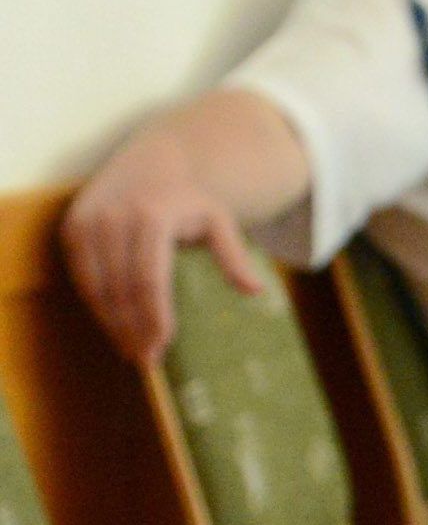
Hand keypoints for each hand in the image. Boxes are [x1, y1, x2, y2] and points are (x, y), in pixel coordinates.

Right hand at [61, 140, 267, 365]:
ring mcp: (88, 222)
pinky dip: (96, 305)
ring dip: (111, 323)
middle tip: (146, 359)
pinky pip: (81, 276)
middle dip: (132, 327)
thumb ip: (234, 255)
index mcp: (151, 218)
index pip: (149, 279)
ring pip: (95, 286)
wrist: (152, 165)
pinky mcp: (73, 228)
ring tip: (130, 351)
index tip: (162, 345)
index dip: (153, 315)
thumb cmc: (190, 201)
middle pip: (120, 288)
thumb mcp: (219, 220)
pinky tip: (113, 326)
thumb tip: (256, 291)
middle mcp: (114, 218)